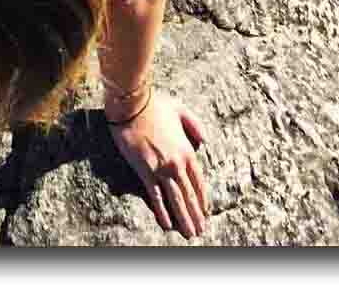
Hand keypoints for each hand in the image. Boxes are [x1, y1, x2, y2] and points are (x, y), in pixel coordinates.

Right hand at [109, 90, 208, 237]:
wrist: (133, 104)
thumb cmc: (156, 105)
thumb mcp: (182, 110)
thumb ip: (195, 126)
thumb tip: (204, 141)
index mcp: (188, 149)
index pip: (198, 181)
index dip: (202, 198)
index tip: (205, 212)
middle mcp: (178, 162)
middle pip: (189, 194)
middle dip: (195, 214)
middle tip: (200, 231)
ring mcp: (162, 169)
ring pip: (176, 199)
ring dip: (183, 218)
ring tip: (189, 233)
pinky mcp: (144, 171)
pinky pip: (155, 196)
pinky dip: (162, 212)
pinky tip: (167, 224)